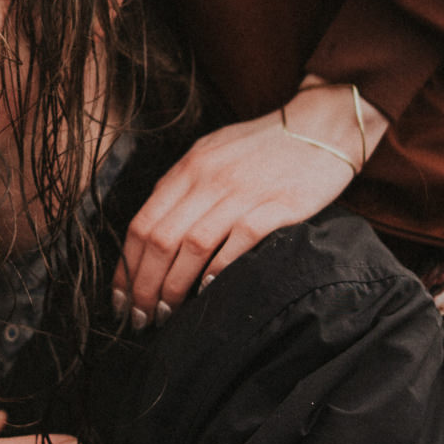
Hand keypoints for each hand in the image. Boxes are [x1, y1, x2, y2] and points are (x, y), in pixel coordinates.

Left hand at [114, 79, 386, 325]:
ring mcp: (242, 191)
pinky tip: (208, 292)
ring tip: (167, 313)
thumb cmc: (265, 146)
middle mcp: (209, 178)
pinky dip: (218, 270)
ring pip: (192, 245)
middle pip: (160, 239)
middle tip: (140, 317)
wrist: (322, 126)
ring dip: (174, 286)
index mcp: (189, 167)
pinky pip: (237, 242)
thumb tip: (153, 229)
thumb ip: (183, 185)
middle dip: (144, 285)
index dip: (126, 266)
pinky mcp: (277, 205)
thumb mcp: (213, 152)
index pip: (142, 222)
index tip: (121, 298)